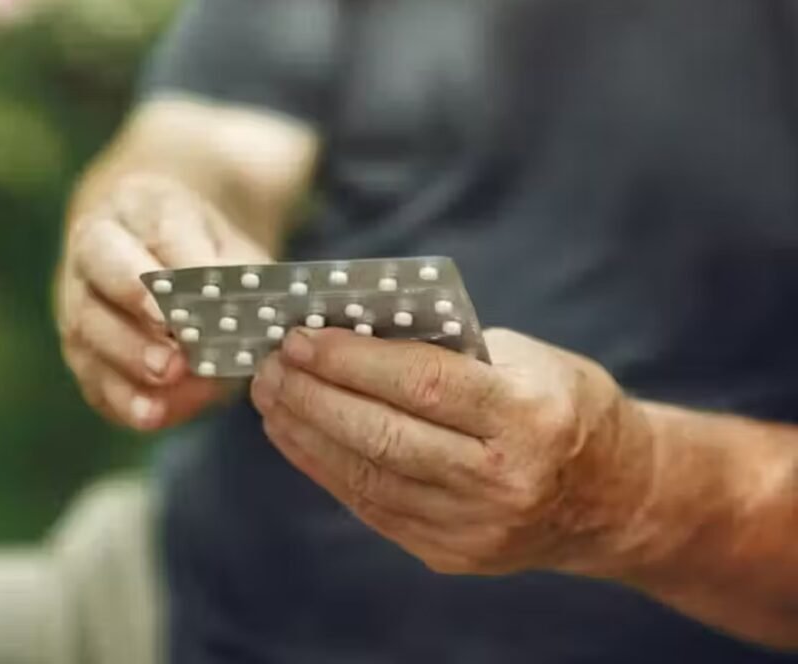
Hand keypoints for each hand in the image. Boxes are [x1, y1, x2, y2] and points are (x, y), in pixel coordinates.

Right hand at [58, 172, 268, 429]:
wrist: (166, 247)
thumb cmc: (209, 247)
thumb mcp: (231, 244)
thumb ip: (236, 277)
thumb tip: (244, 320)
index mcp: (132, 209)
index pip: (131, 241)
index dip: (149, 282)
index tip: (178, 312)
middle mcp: (92, 252)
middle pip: (97, 288)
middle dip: (134, 327)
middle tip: (173, 360)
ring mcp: (79, 300)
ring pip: (88, 333)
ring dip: (128, 365)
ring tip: (167, 383)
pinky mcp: (83, 350)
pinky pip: (93, 377)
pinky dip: (123, 399)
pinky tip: (152, 413)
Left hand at [250, 327, 656, 576]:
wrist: (613, 496)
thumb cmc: (562, 406)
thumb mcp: (522, 360)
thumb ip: (445, 350)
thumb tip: (353, 332)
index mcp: (529, 417)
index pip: (423, 383)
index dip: (352, 359)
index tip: (302, 337)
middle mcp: (503, 480)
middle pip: (384, 435)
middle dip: (314, 396)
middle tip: (271, 364)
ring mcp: (475, 527)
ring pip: (368, 477)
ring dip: (306, 434)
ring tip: (271, 397)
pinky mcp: (451, 554)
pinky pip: (372, 507)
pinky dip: (326, 468)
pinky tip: (297, 436)